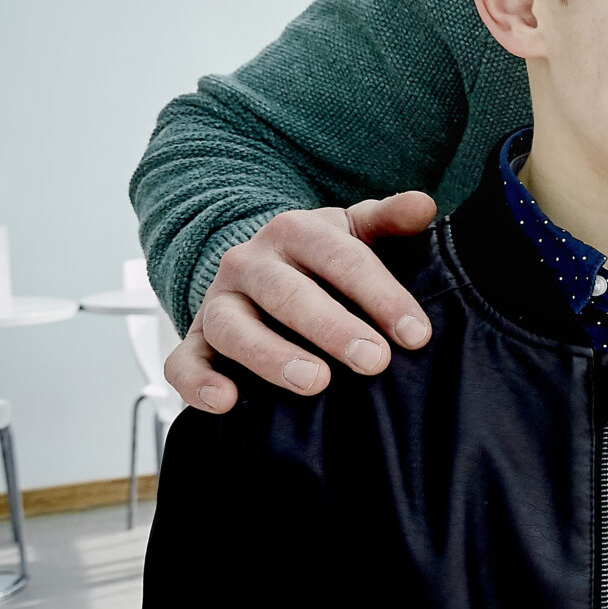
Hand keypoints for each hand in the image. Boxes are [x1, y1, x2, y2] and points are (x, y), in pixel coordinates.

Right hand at [166, 193, 437, 412]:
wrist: (262, 266)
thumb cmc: (324, 257)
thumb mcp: (357, 231)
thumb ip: (389, 220)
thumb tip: (424, 206)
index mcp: (297, 231)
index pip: (343, 260)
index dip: (381, 296)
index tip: (416, 335)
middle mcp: (250, 262)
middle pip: (289, 294)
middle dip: (333, 328)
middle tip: (373, 361)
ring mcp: (218, 301)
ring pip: (233, 328)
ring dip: (271, 356)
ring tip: (314, 382)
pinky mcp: (195, 339)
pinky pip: (183, 361)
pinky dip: (197, 382)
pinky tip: (227, 402)